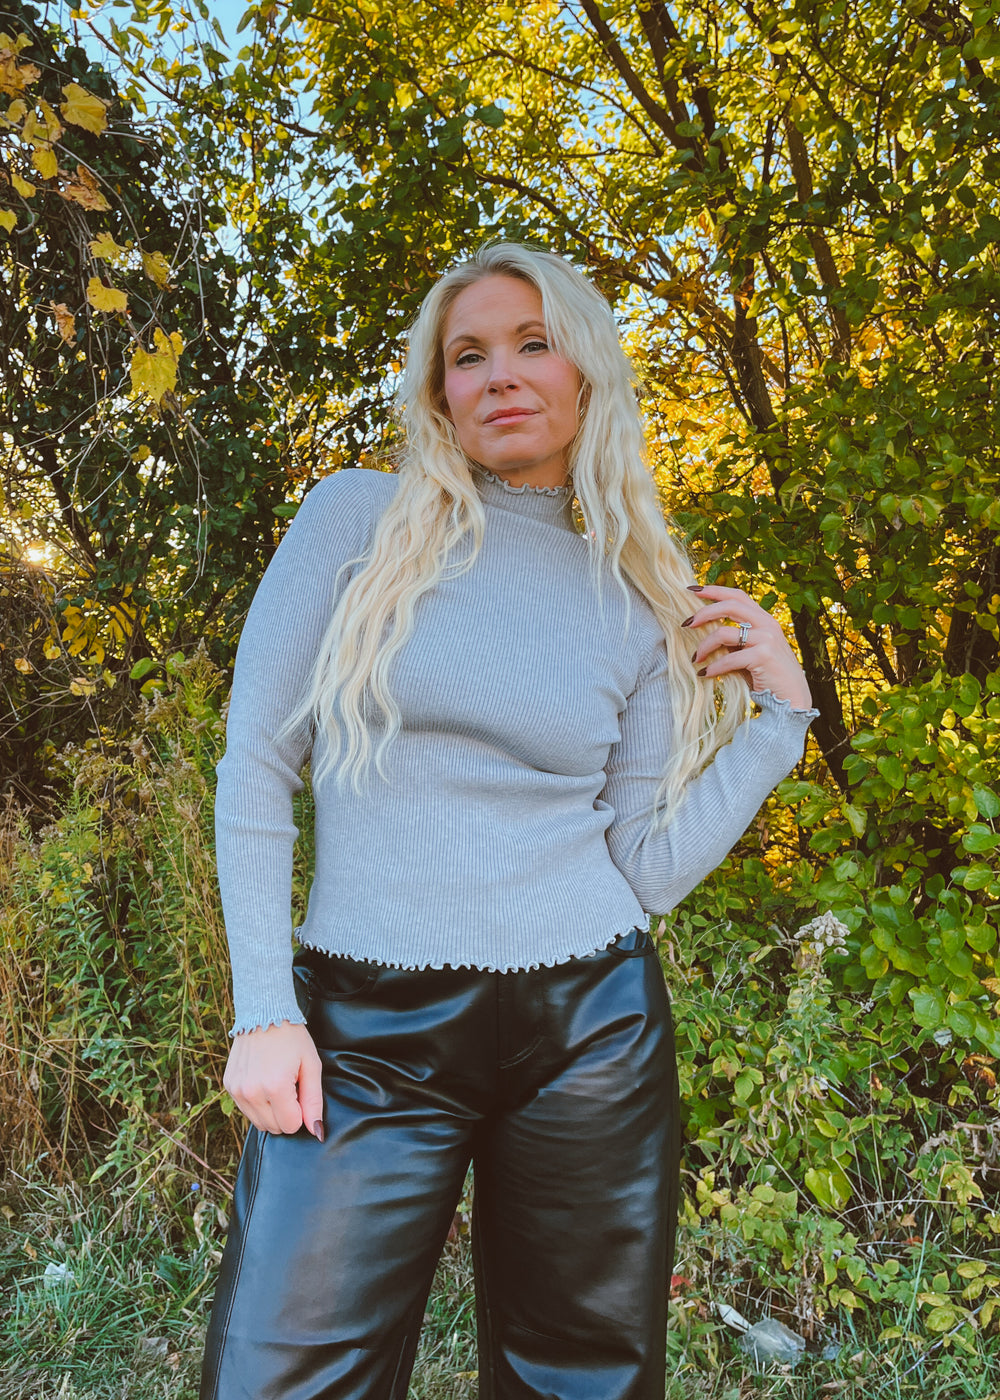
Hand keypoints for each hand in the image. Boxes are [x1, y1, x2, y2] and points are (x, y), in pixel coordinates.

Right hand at [223, 1020, 324, 1139]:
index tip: (300, 1092)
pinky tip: (263, 1082)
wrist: (264, 1013)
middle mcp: (252, 1092)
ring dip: (271, 1111)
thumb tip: (316, 1132)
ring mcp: (237, 1090)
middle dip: (286, 1114)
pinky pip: (246, 1110)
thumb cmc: (292, 1038)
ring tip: (276, 1083)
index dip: (300, 1113)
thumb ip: (314, 1101)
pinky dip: (258, 1103)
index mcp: (275, 1087)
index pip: (291, 1126)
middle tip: (290, 1086)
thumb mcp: (311, 1065)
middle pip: (274, 1128)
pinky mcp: (229, 1085)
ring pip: (259, 1123)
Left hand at [684, 584, 812, 709]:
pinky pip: (729, 658)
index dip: (715, 590)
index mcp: (764, 619)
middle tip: (686, 623)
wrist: (791, 698)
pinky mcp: (763, 656)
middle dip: (704, 612)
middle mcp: (767, 624)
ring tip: (695, 658)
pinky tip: (705, 673)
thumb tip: (706, 631)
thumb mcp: (752, 651)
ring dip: (704, 646)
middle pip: (729, 606)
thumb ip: (736, 639)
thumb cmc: (767, 675)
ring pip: (724, 633)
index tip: (693, 590)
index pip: (738, 596)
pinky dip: (714, 667)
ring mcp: (767, 639)